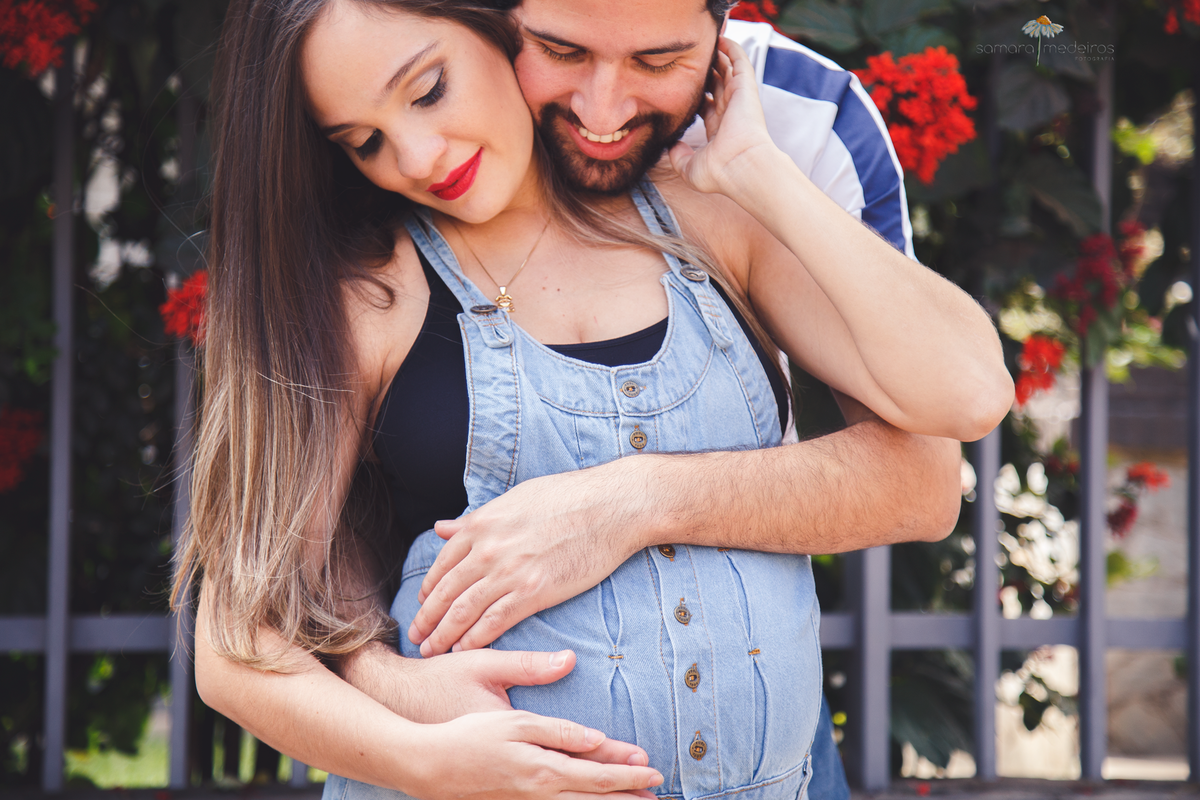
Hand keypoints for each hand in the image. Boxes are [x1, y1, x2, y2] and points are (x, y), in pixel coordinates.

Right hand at [407, 711, 662, 799]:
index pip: (596, 774)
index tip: (654, 773)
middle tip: (656, 797)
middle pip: (592, 799)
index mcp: (542, 768)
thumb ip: (558, 729)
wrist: (426, 765)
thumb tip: (596, 737)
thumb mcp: (515, 720)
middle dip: (627, 799)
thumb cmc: (468, 734)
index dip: (628, 774)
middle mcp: (538, 794)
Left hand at [408, 463, 650, 656]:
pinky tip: (464, 649)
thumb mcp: (514, 500)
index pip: (443, 563)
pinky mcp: (534, 591)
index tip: (423, 605)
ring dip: (444, 634)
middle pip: (447, 591)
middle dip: (427, 618)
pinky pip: (495, 621)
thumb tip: (442, 527)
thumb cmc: (567, 497)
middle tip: (416, 637)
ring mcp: (509, 571)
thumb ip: (475, 519)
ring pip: (464, 610)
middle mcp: (488, 548)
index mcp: (482, 524)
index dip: (430, 589)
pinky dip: (475, 638)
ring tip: (431, 650)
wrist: (610, 506)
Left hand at [668, 37, 775, 194]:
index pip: (707, 107)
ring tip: (707, 43)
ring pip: (728, 71)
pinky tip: (721, 39)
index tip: (682, 87)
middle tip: (693, 59)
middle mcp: (730, 113)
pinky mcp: (746, 89)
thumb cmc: (720, 172)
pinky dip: (732, 49)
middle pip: (717, 86)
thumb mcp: (690, 168)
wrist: (741, 166)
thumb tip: (671, 146)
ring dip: (719, 57)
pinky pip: (740, 62)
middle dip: (707, 73)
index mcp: (719, 131)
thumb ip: (678, 157)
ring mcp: (739, 100)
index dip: (696, 96)